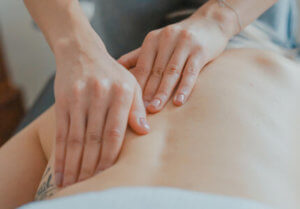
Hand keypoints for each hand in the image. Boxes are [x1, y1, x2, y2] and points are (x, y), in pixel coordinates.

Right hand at [54, 37, 149, 186]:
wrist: (81, 51)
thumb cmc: (112, 72)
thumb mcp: (131, 84)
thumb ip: (137, 108)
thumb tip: (144, 132)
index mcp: (121, 92)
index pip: (115, 132)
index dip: (110, 156)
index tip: (108, 175)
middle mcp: (99, 95)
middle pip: (94, 139)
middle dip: (91, 166)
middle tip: (88, 186)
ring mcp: (78, 98)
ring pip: (76, 139)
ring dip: (74, 165)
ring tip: (73, 184)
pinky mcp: (62, 101)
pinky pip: (61, 132)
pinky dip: (60, 154)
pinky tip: (61, 170)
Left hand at [118, 15, 229, 112]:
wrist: (210, 23)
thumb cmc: (180, 38)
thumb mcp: (158, 42)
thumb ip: (138, 55)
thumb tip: (116, 67)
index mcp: (153, 39)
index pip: (142, 66)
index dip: (136, 86)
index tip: (130, 104)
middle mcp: (167, 39)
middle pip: (155, 71)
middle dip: (147, 92)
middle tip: (140, 111)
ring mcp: (184, 44)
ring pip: (171, 72)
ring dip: (162, 92)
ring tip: (155, 109)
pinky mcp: (200, 50)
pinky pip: (191, 72)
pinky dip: (184, 87)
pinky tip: (179, 101)